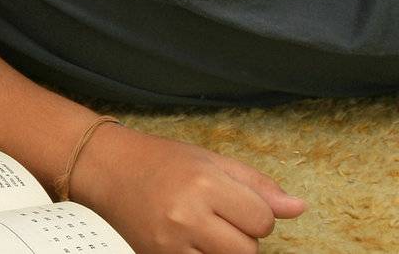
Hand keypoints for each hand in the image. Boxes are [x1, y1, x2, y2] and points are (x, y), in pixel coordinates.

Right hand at [70, 122, 305, 252]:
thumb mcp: (209, 160)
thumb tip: (298, 207)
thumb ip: (256, 185)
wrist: (104, 168)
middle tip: (217, 217)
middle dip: (241, 235)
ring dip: (222, 251)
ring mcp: (170, 243)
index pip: (263, 219)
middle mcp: (187, 214)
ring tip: (202, 229)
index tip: (235, 202)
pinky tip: (189, 241)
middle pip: (248, 250)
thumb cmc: (159, 160)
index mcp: (204, 183)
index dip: (254, 212)